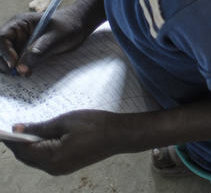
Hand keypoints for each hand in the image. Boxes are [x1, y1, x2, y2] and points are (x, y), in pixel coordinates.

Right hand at [0, 11, 91, 75]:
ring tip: (22, 73)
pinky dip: (16, 70)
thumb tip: (21, 69)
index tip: (13, 65)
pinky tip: (25, 72)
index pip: (1, 37)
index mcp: (19, 23)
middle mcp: (14, 34)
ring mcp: (18, 44)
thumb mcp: (56, 37)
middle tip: (15, 73)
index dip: (3, 52)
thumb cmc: (69, 26)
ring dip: (8, 68)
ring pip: (3, 58)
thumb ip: (39, 51)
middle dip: (2, 62)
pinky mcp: (23, 53)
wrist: (79, 26)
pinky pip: (14, 63)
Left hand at [4, 110, 120, 174]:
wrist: (119, 134)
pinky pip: (45, 160)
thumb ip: (39, 127)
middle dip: (17, 143)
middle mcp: (53, 168)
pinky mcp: (66, 166)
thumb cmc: (95, 125)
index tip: (4, 127)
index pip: (22, 149)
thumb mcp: (65, 121)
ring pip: (34, 159)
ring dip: (28, 146)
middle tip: (14, 127)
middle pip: (26, 157)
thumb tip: (17, 130)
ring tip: (26, 130)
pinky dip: (38, 149)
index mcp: (52, 157)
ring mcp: (60, 169)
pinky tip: (41, 137)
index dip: (11, 138)